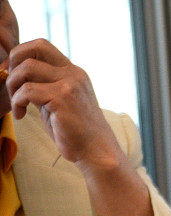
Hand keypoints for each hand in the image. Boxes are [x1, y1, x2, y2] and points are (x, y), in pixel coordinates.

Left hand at [5, 38, 122, 170]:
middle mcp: (73, 74)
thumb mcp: (59, 101)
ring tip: (17, 104)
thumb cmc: (75, 130)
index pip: (41, 46)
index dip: (20, 54)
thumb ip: (43, 85)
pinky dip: (17, 103)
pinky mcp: (62, 99)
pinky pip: (27, 91)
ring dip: (13, 86)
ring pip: (26, 69)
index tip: (11, 73)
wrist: (96, 150)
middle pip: (32, 50)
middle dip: (12, 65)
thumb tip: (13, 74)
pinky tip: (21, 115)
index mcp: (73, 72)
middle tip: (11, 86)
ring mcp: (69, 85)